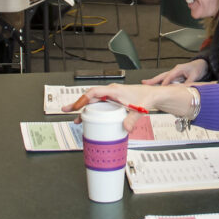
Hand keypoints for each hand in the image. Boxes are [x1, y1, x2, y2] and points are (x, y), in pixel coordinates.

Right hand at [63, 84, 193, 131]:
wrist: (152, 95)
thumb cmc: (146, 97)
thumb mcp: (139, 109)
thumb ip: (132, 119)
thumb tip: (126, 128)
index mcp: (114, 90)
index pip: (94, 92)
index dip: (84, 99)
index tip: (76, 107)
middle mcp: (110, 92)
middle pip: (90, 97)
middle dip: (77, 104)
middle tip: (66, 110)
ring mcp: (111, 97)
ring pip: (93, 102)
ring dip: (83, 110)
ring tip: (75, 119)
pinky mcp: (113, 102)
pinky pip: (99, 106)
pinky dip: (92, 112)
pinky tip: (88, 120)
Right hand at [143, 59, 207, 84]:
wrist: (201, 65)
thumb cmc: (198, 69)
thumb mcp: (195, 76)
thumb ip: (189, 82)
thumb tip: (183, 89)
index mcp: (178, 69)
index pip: (169, 76)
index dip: (164, 82)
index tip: (160, 88)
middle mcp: (174, 71)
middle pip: (162, 76)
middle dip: (153, 80)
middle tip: (144, 83)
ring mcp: (174, 74)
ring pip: (162, 77)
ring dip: (154, 81)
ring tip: (145, 84)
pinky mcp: (175, 77)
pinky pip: (166, 80)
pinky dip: (159, 83)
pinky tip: (155, 86)